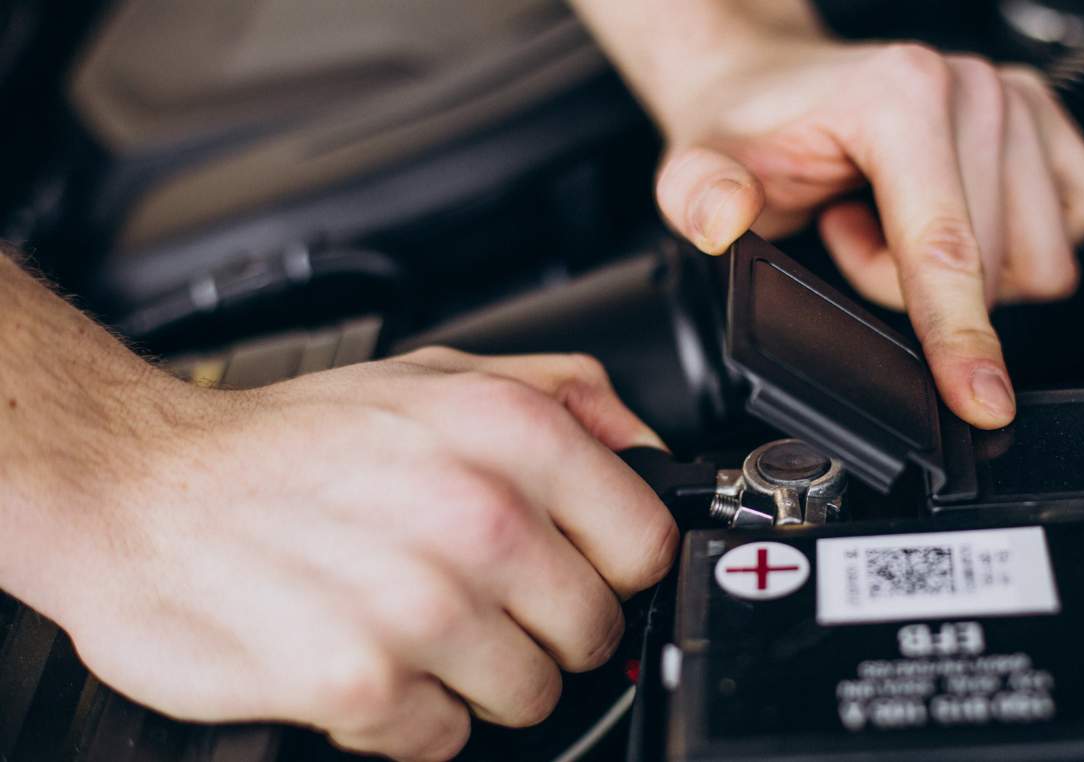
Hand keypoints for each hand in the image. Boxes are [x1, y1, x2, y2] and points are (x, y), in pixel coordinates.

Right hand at [40, 349, 674, 761]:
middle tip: (475, 597)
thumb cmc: (289, 441)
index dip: (612, 566)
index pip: (647, 544)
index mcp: (511, 433)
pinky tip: (366, 656)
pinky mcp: (364, 683)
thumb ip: (564, 396)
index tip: (574, 567)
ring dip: (476, 676)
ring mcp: (424, 605)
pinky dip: (409, 716)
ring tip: (411, 623)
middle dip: (543, 627)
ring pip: (531, 696)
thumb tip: (647, 449)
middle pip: (593, 631)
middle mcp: (478, 515)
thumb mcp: (437, 373)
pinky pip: (446, 739)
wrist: (138, 486)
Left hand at [653, 40, 1083, 428]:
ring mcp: (1018, 99)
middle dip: (912, 286)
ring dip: (961, 271)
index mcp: (901, 96)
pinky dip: (1009, 249)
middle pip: (992, 270)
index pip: (945, 249)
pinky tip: (944, 217)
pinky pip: (1075, 229)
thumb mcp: (698, 164)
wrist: (772, 81)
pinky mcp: (1048, 121)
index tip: (982, 402)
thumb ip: (699, 194)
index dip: (960, 338)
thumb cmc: (750, 126)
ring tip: (888, 222)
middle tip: (848, 233)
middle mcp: (973, 88)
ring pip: (1036, 261)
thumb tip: (724, 217)